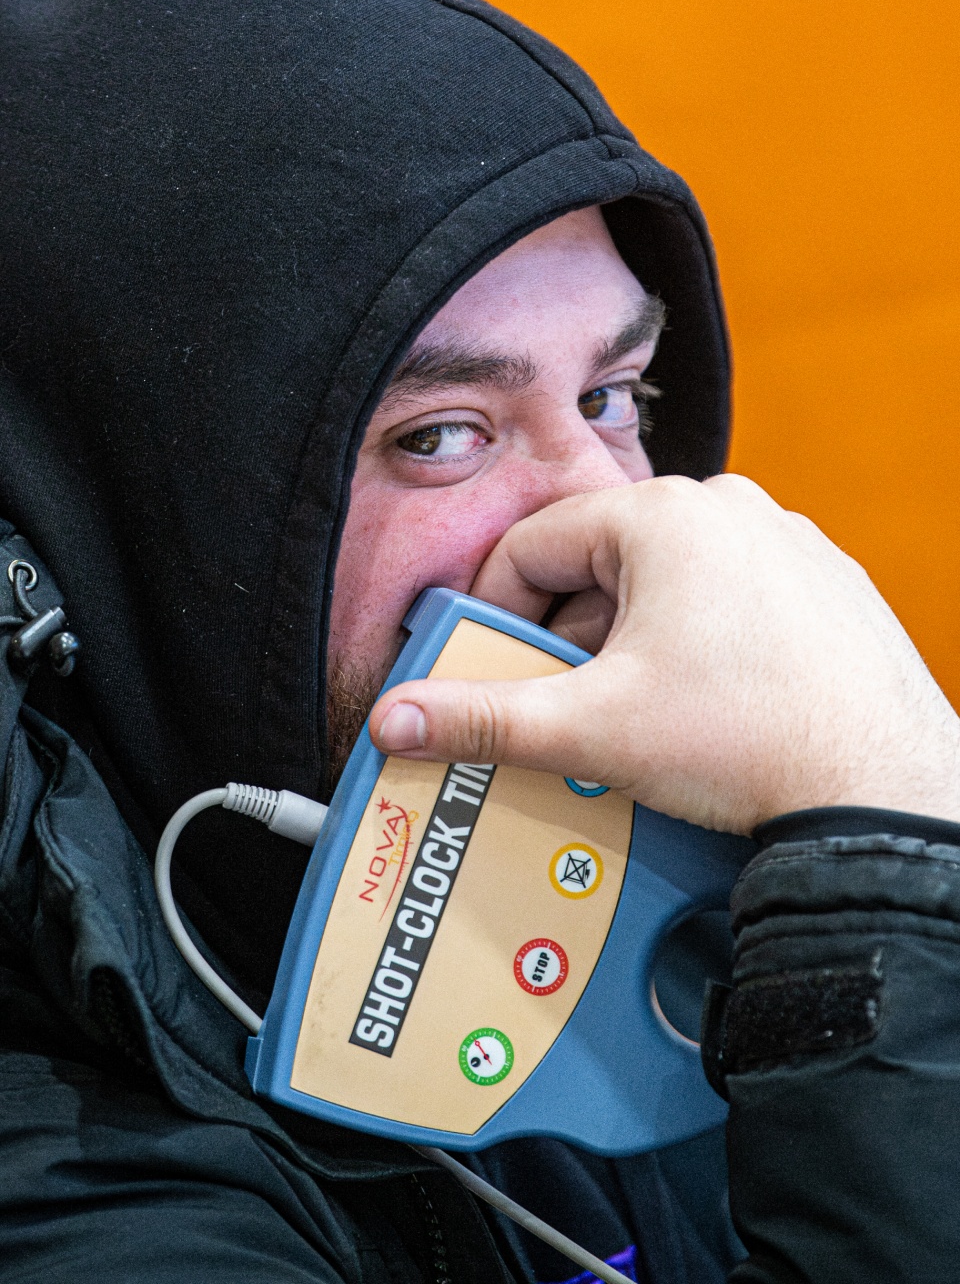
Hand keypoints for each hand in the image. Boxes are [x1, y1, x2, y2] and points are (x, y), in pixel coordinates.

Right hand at [369, 476, 959, 833]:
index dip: (494, 609)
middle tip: (562, 702)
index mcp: (664, 517)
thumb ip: (483, 718)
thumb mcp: (592, 728)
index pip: (533, 544)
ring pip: (664, 581)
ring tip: (633, 713)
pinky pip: (727, 597)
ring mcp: (784, 544)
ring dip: (629, 640)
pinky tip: (702, 706)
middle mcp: (729, 510)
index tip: (491, 662)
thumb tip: (401, 716)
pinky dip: (696, 641)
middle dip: (567, 634)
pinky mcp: (822, 585)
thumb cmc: (751, 740)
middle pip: (599, 562)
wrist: (880, 788)